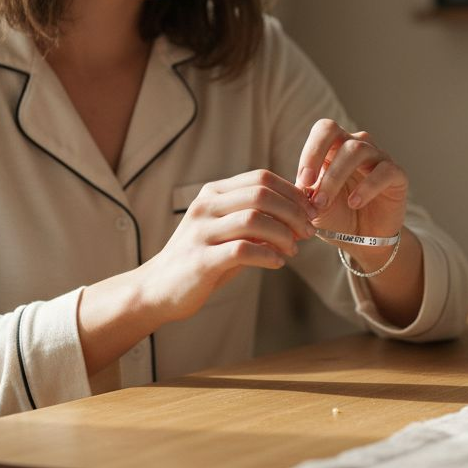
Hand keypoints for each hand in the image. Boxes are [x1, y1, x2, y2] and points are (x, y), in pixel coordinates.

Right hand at [136, 169, 315, 321]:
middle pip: (261, 194)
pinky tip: (277, 262)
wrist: (158, 288)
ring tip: (293, 249)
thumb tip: (300, 214)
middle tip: (308, 231)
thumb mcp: (227, 232)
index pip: (261, 178)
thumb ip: (256, 221)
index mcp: (213, 194)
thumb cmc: (201, 258)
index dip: (292, 192)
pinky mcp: (201, 260)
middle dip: (293, 212)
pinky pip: (243, 250)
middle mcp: (205, 207)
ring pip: (254, 219)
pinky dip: (268, 255)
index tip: (310, 211)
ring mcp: (201, 232)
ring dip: (283, 234)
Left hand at [294, 119, 407, 242]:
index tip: (302, 180)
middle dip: (318, 158)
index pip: (323, 130)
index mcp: (335, 147)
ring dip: (336, 177)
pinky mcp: (397, 175)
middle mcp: (357, 145)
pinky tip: (355, 202)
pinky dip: (367, 187)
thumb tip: (300, 185)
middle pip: (336, 132)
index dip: (311, 150)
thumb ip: (306, 193)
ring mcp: (379, 158)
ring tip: (325, 202)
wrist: (365, 239)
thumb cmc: (338, 216)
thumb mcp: (315, 206)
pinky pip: (384, 171)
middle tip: (309, 186)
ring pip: (358, 150)